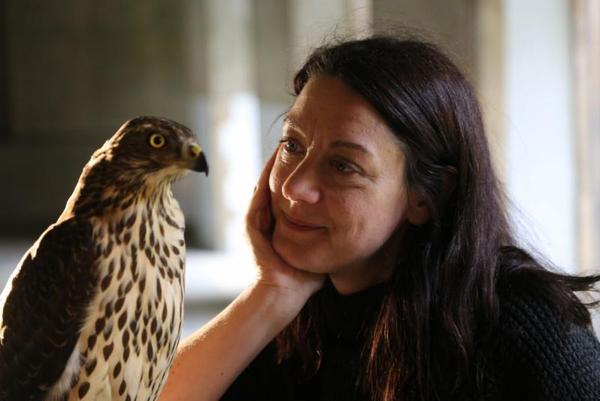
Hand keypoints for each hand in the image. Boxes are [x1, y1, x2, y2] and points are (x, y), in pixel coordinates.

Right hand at [246, 150, 324, 302]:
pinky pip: (259, 194)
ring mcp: (258, 219)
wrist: (286, 293)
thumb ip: (332, 230)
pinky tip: (275, 160)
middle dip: (287, 162)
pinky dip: (266, 176)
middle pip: (277, 181)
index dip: (301, 170)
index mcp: (285, 221)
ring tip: (286, 143)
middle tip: (296, 141)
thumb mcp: (323, 245)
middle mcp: (270, 216)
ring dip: (275, 163)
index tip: (315, 153)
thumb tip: (359, 213)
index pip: (292, 189)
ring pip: (266, 183)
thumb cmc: (307, 275)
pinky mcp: (252, 224)